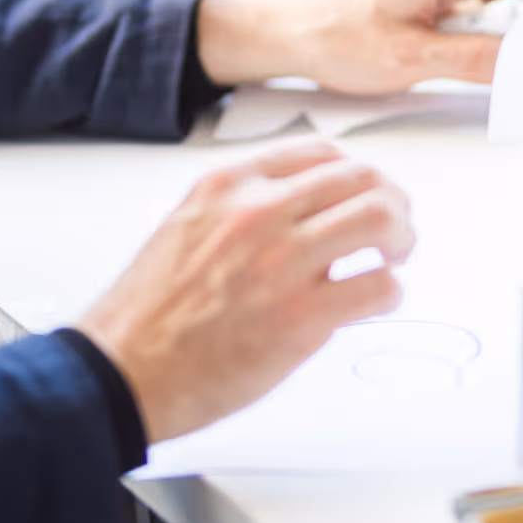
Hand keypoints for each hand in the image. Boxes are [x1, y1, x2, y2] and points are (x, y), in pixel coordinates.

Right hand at [75, 137, 413, 441]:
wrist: (122, 370)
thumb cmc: (149, 313)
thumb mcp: (188, 228)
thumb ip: (243, 212)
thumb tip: (304, 216)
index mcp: (227, 184)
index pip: (319, 152)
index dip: (357, 173)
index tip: (368, 192)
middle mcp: (257, 212)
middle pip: (361, 179)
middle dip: (391, 202)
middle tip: (396, 229)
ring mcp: (280, 262)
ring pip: (379, 220)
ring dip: (400, 240)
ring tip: (393, 259)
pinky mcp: (300, 318)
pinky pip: (379, 287)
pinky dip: (391, 292)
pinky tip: (378, 301)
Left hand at [195, 0, 522, 92]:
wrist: (281, 27)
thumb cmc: (332, 37)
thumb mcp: (412, 60)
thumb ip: (476, 58)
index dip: (518, 20)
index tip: (498, 50)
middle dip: (487, 24)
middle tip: (447, 51)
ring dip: (462, 23)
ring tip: (422, 44)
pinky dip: (443, 16)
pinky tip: (414, 35)